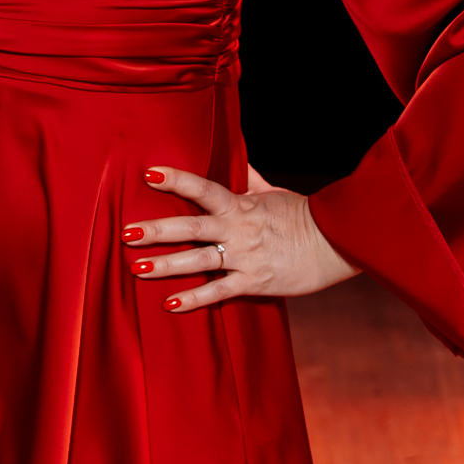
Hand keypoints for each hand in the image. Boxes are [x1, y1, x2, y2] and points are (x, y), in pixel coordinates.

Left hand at [123, 165, 358, 312]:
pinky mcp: (255, 282)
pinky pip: (219, 291)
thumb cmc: (303, 215)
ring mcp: (245, 257)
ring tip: (137, 268)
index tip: (149, 174)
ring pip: (198, 260)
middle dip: (157, 229)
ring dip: (166, 264)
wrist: (337, 243)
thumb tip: (238, 159)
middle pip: (191, 226)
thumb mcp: (274, 192)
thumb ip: (251, 179)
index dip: (177, 180)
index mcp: (241, 204)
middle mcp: (238, 229)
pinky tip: (170, 303)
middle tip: (127, 232)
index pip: (203, 188)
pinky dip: (194, 299)